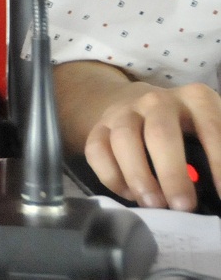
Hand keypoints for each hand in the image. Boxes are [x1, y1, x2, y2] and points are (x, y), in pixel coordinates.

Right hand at [82, 80, 220, 210]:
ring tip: (153, 205)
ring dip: (138, 175)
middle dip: (172, 173)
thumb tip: (219, 190)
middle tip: (182, 206)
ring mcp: (123, 112)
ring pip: (123, 140)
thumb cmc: (188, 127)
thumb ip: (216, 152)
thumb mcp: (210, 128)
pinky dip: (111, 176)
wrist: (139, 103)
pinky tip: (129, 194)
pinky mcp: (98, 127)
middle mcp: (156, 100)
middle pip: (160, 133)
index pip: (211, 128)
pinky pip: (96, 150)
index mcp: (195, 99)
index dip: (218, 163)